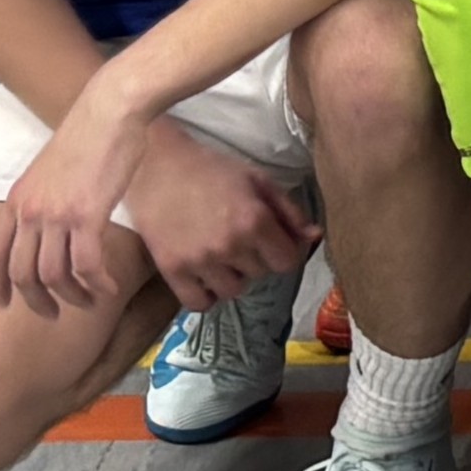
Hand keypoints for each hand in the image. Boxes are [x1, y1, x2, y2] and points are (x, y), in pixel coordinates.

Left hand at [0, 80, 152, 317]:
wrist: (108, 111)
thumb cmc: (87, 136)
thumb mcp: (49, 170)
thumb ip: (42, 199)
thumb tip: (50, 226)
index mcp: (16, 200)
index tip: (5, 302)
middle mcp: (30, 211)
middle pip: (22, 273)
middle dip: (37, 301)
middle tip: (53, 314)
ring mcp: (56, 215)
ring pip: (54, 274)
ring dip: (72, 296)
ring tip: (88, 301)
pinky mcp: (87, 216)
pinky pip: (86, 265)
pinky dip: (96, 283)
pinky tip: (107, 288)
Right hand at [116, 117, 318, 314]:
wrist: (156, 167)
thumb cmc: (211, 169)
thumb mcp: (257, 180)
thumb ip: (289, 211)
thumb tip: (314, 236)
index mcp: (254, 220)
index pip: (286, 262)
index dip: (283, 252)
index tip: (271, 242)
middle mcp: (229, 245)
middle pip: (260, 274)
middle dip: (256, 258)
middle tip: (238, 237)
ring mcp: (199, 261)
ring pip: (232, 291)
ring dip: (232, 276)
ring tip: (220, 254)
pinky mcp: (172, 271)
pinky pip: (199, 303)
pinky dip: (205, 294)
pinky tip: (204, 275)